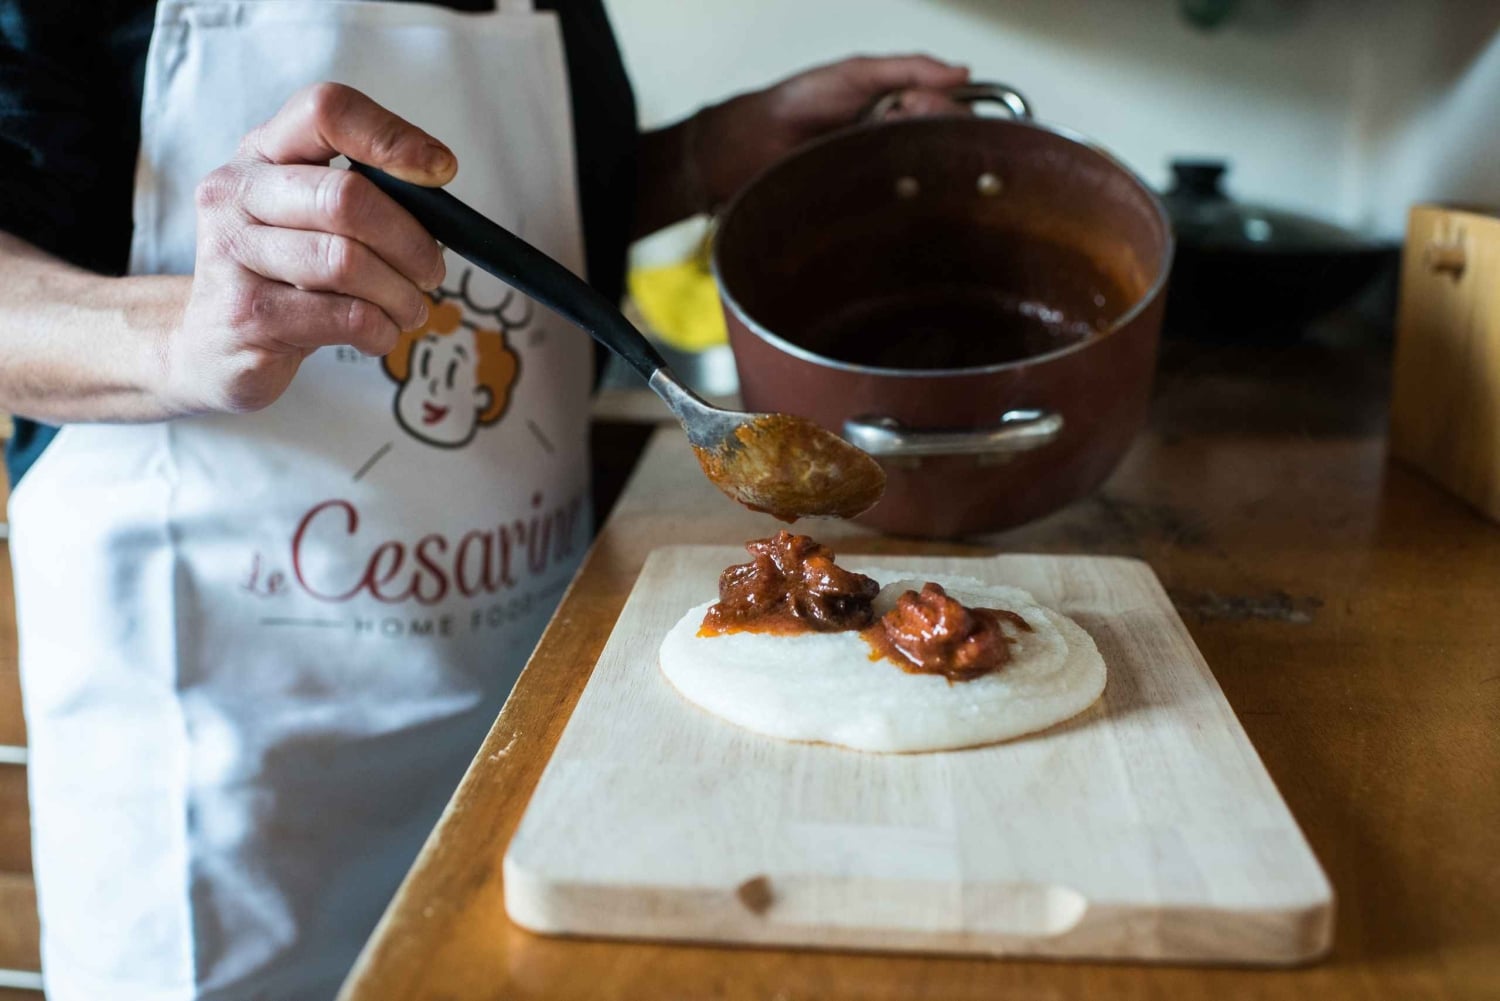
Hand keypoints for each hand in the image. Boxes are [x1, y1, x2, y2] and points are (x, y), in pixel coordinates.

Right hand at [167, 82, 454, 413]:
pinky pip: (345, 316)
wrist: (211, 347)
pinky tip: (380, 333)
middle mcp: (235, 192)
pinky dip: (382, 329)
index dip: (391, 136)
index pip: (325, 111)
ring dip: (401, 294)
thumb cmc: (283, 277)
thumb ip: (367, 195)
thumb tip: (437, 184)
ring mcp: (232, 254)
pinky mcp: (246, 315)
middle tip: (431, 270)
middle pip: (347, 198)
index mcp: (262, 153)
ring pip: (348, 262)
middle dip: (411, 241)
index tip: (441, 171)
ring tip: (410, 309)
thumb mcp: (314, 221)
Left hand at [692, 55, 969, 208]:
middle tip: (902, 112)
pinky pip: (902, 211)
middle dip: (934, 125)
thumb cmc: (798, 104)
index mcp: (903, 112)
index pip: (953, 114)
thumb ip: (909, 68)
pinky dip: (902, 197)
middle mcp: (901, 146)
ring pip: (932, 179)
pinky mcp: (870, 207)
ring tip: (882, 137)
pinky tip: (887, 182)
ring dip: (917, 158)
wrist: (753, 141)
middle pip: (948, 146)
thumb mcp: (857, 72)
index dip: (945, 108)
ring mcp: (887, 178)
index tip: (916, 101)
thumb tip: (961, 73)